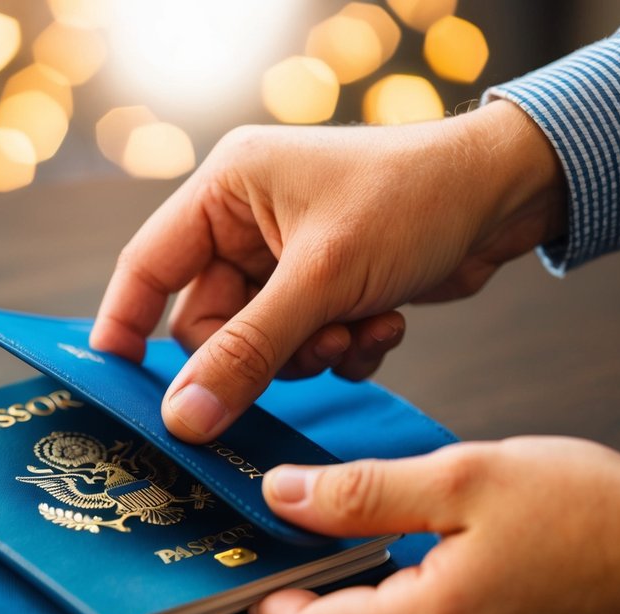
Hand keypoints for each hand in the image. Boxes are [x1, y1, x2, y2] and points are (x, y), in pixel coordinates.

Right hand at [91, 101, 564, 441]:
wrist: (507, 197)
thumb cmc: (413, 201)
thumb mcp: (321, 280)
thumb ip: (247, 352)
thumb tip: (183, 417)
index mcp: (226, 191)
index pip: (147, 265)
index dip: (124, 324)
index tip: (112, 381)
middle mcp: (247, 223)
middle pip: (209, 323)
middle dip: (260, 352)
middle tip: (307, 351)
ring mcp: (285, 260)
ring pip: (258, 346)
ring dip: (308, 355)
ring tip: (356, 327)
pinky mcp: (323, 289)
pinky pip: (302, 347)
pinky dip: (339, 349)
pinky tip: (380, 322)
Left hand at [249, 437, 619, 613]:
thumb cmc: (602, 519)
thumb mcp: (469, 478)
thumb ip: (366, 492)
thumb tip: (284, 498)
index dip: (266, 604)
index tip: (251, 564)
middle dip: (308, 603)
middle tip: (296, 543)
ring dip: (358, 607)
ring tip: (357, 543)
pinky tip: (420, 567)